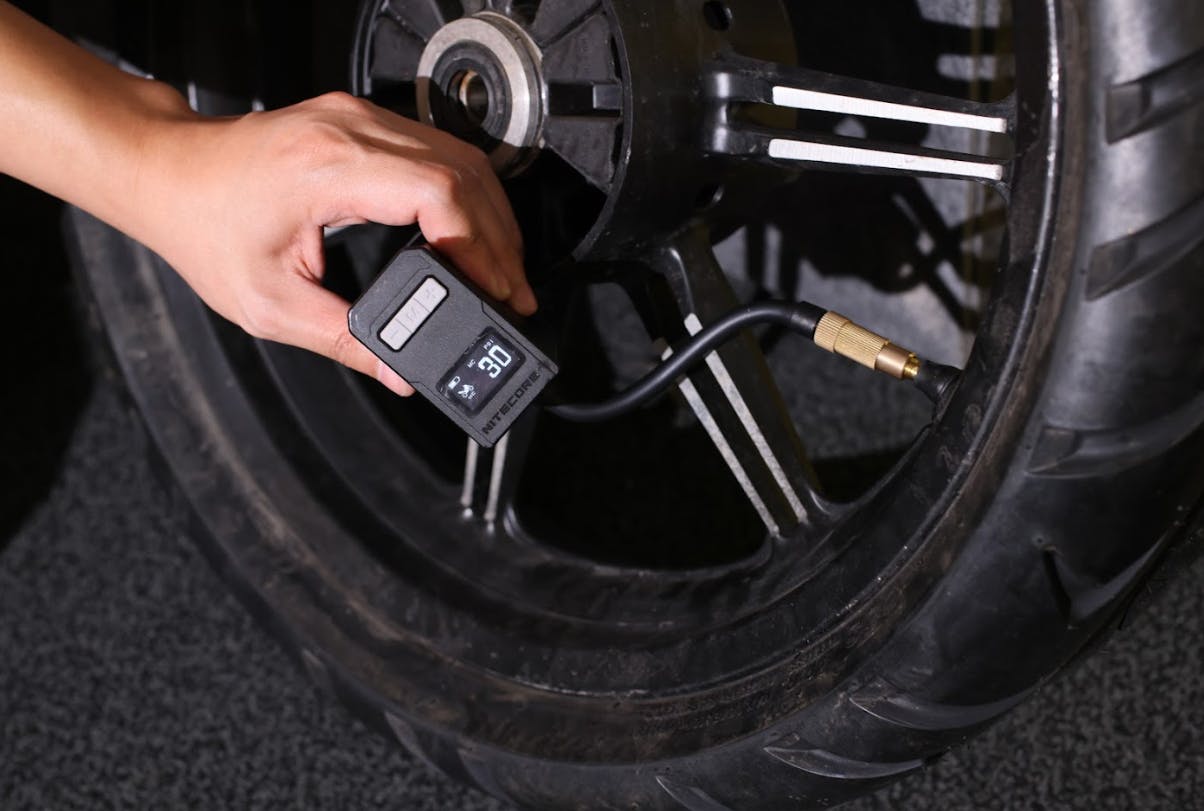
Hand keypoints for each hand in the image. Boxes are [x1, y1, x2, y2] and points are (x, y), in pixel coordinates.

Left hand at [131, 92, 535, 396]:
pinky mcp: (361, 122)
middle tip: (513, 293)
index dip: (478, 246)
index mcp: (327, 168)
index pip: (437, 192)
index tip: (495, 290)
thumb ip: (343, 342)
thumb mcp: (270, 304)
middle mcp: (349, 131)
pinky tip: (473, 231)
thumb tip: (401, 372)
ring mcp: (358, 119)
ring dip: (491, 216)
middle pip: (464, 172)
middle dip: (499, 239)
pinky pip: (438, 149)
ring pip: (460, 156)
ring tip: (502, 271)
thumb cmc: (203, 226)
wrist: (166, 174)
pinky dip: (467, 193)